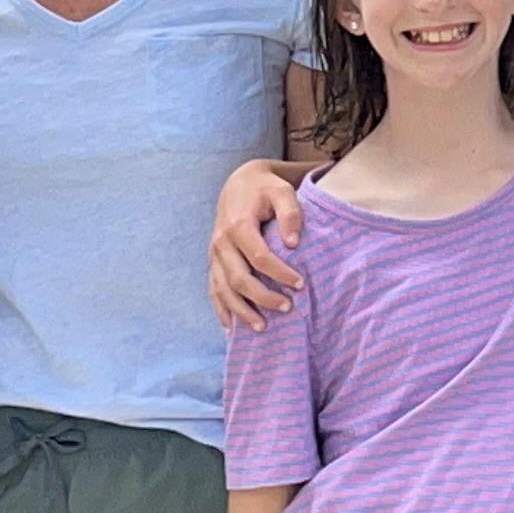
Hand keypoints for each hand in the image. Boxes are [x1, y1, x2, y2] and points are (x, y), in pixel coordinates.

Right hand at [209, 159, 310, 327]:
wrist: (239, 184)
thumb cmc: (265, 189)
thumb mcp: (282, 191)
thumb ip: (290, 214)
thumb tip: (293, 244)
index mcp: (238, 226)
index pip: (259, 257)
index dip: (280, 273)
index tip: (301, 284)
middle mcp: (221, 243)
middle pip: (239, 279)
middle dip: (262, 297)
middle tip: (287, 308)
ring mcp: (214, 255)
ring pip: (223, 290)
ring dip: (241, 311)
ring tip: (263, 328)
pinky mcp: (213, 262)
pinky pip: (213, 290)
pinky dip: (221, 310)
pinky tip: (231, 328)